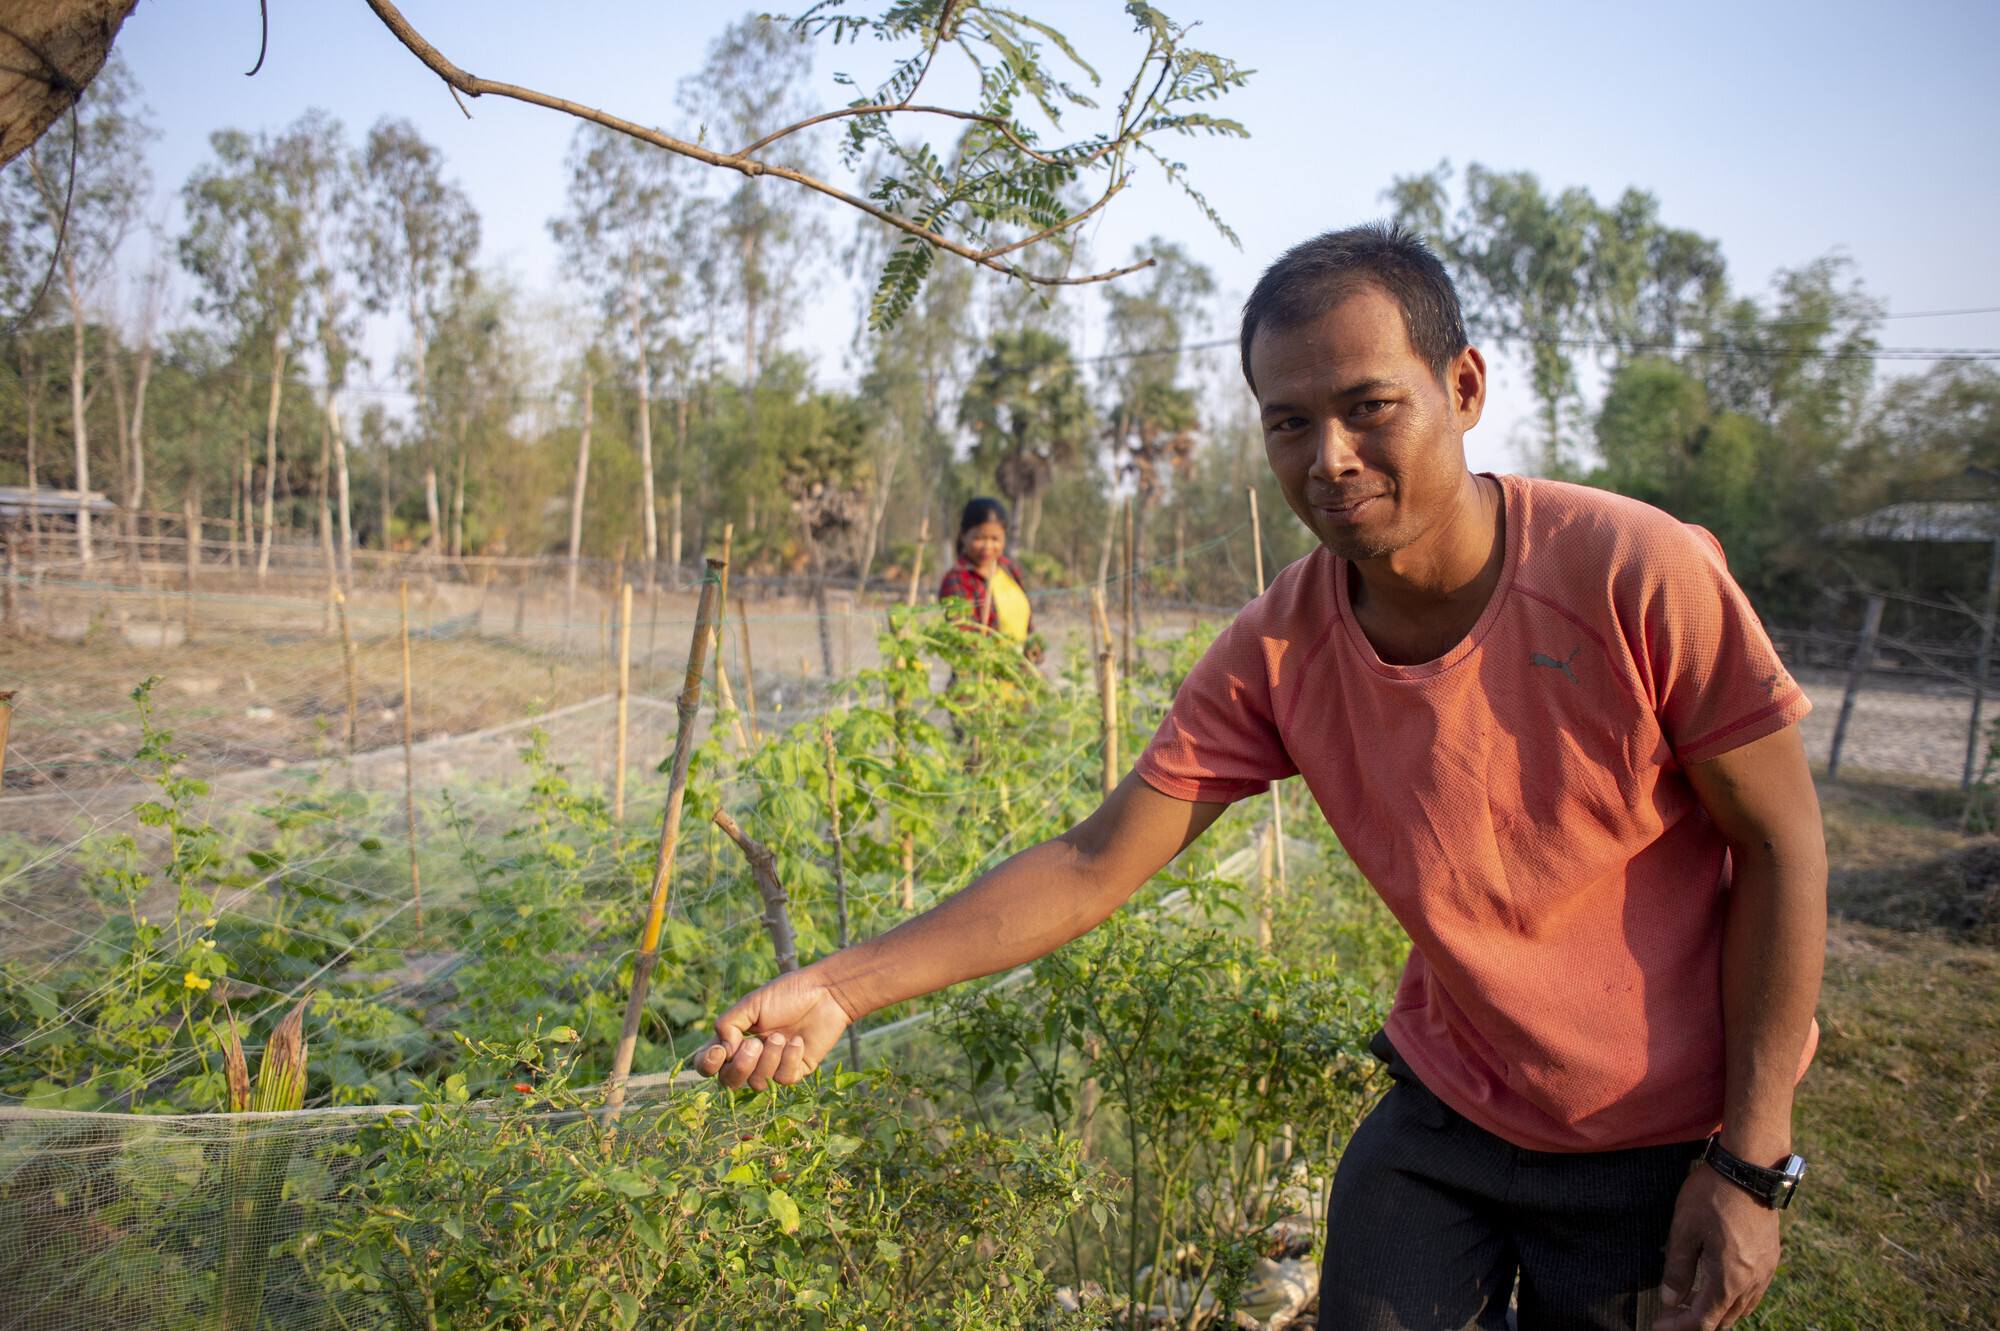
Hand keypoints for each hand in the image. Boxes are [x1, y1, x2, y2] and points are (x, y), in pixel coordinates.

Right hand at [692, 967, 855, 1089]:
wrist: (825, 994)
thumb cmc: (787, 994)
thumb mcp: (751, 1003)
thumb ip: (728, 1025)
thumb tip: (724, 1052)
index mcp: (734, 1039)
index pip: (708, 1064)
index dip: (707, 1065)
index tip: (720, 1052)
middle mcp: (750, 1056)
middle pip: (729, 1081)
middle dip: (741, 1066)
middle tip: (755, 1043)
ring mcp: (772, 1066)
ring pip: (757, 1082)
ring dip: (769, 1059)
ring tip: (782, 1036)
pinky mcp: (795, 1071)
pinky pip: (783, 1079)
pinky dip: (789, 1059)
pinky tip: (798, 1041)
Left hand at [1654, 1162, 1782, 1329]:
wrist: (1749, 1170)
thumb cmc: (1712, 1196)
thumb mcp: (1684, 1230)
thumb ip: (1677, 1269)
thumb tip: (1670, 1300)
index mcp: (1729, 1279)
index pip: (1703, 1321)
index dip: (1679, 1326)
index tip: (1658, 1325)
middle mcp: (1752, 1282)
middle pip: (1724, 1320)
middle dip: (1694, 1322)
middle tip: (1669, 1314)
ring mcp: (1766, 1272)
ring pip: (1740, 1309)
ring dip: (1714, 1312)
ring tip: (1687, 1302)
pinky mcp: (1770, 1259)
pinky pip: (1752, 1293)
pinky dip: (1731, 1299)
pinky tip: (1714, 1286)